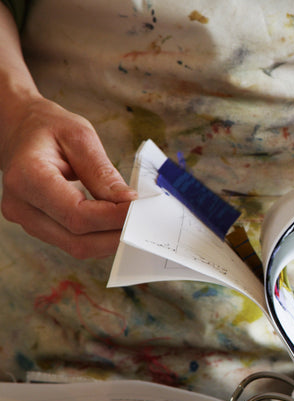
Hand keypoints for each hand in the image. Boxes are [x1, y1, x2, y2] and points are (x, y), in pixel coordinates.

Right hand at [0, 97, 136, 258]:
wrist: (20, 130)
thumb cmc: (48, 128)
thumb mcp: (79, 136)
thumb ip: (102, 171)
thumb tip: (127, 200)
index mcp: (27, 178)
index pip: (77, 214)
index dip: (112, 217)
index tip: (138, 209)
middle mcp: (21, 206)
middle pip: (77, 240)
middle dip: (116, 234)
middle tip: (142, 220)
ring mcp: (27, 220)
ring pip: (77, 247)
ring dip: (109, 239)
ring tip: (131, 221)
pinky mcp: (39, 227)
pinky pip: (74, 242)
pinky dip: (99, 237)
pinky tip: (115, 222)